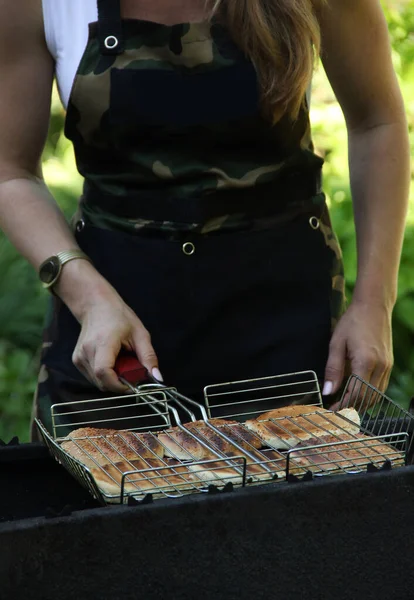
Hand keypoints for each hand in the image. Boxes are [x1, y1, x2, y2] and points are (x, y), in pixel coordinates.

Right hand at [55, 259, 160, 392]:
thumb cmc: (119, 316)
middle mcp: (87, 351)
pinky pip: (93, 377)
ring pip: (97, 382)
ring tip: (120, 361)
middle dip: (119, 383)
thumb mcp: (140, 334)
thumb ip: (148, 357)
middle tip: (130, 370)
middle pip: (102, 381)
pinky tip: (110, 361)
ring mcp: (79, 357)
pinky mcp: (76, 360)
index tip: (132, 385)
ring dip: (112, 379)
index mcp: (102, 343)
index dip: (119, 385)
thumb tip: (158, 378)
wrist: (96, 305)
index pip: (104, 373)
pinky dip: (104, 375)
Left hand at [323, 300, 392, 409]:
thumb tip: (328, 391)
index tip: (332, 410)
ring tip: (345, 402)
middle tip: (337, 410)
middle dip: (352, 407)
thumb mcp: (336, 343)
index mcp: (365, 362)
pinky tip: (357, 391)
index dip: (343, 405)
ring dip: (362, 402)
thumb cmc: (352, 322)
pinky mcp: (389, 364)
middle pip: (368, 399)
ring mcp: (387, 366)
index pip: (356, 394)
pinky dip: (370, 393)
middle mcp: (380, 367)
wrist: (373, 306)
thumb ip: (333, 369)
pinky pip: (381, 386)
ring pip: (377, 395)